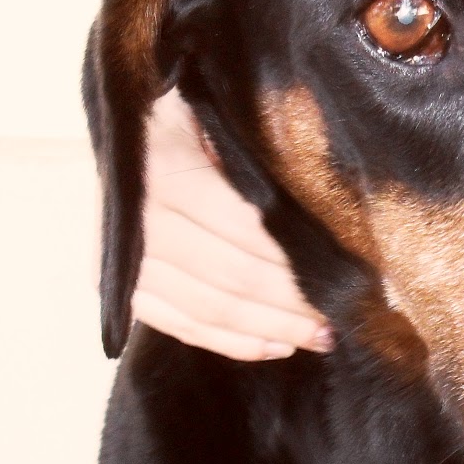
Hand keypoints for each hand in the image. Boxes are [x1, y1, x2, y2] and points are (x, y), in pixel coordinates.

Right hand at [131, 89, 331, 359]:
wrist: (122, 131)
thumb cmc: (185, 116)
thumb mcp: (218, 116)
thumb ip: (258, 157)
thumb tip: (328, 202)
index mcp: (164, 168)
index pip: (244, 227)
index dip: (294, 259)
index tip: (342, 274)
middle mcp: (138, 220)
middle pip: (231, 276)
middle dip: (291, 303)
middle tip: (339, 317)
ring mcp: (124, 261)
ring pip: (208, 310)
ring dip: (270, 330)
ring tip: (318, 337)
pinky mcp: (121, 290)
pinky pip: (181, 327)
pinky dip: (231, 342)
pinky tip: (276, 347)